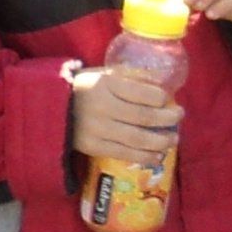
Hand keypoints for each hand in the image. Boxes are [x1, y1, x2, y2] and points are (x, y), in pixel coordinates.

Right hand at [66, 60, 180, 167]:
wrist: (51, 107)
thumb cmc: (86, 88)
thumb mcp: (104, 74)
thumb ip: (129, 78)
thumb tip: (161, 84)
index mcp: (105, 84)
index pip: (141, 93)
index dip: (160, 98)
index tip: (169, 99)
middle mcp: (101, 107)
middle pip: (143, 116)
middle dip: (167, 119)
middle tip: (179, 117)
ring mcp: (96, 129)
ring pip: (136, 138)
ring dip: (160, 141)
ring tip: (173, 139)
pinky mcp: (92, 146)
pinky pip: (123, 153)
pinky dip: (144, 156)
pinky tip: (157, 156)